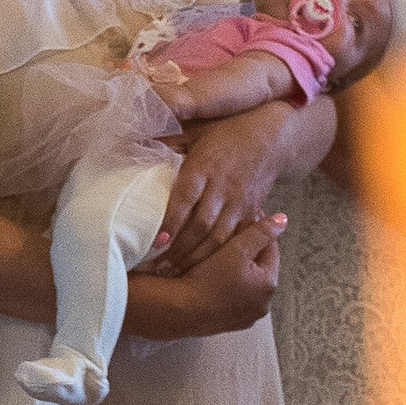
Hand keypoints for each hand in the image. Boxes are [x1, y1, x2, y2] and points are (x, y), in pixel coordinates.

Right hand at [126, 218, 283, 340]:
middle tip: (229, 236)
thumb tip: (282, 220)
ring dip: (238, 271)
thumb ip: (260, 232)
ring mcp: (246, 317)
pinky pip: (233, 298)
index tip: (244, 219)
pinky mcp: (230, 324)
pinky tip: (212, 279)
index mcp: (269, 284)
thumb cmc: (207, 279)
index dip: (257, 231)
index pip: (270, 249)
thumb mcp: (236, 249)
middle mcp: (263, 304)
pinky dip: (227, 288)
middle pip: (259, 268)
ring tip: (219, 257)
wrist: (178, 311)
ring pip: (246, 284)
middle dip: (248, 252)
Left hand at [156, 108, 295, 273]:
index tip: (157, 242)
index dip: (172, 222)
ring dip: (197, 258)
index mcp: (204, 166)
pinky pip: (236, 239)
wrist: (272, 137)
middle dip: (180, 250)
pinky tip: (203, 269)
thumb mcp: (197, 130)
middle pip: (201, 225)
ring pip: (219, 237)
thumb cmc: (227, 132)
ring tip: (175, 274)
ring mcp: (239, 202)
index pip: (185, 199)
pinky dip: (220, 255)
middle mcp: (222, 188)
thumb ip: (168, 140)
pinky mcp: (251, 212)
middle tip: (158, 268)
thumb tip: (132, 141)